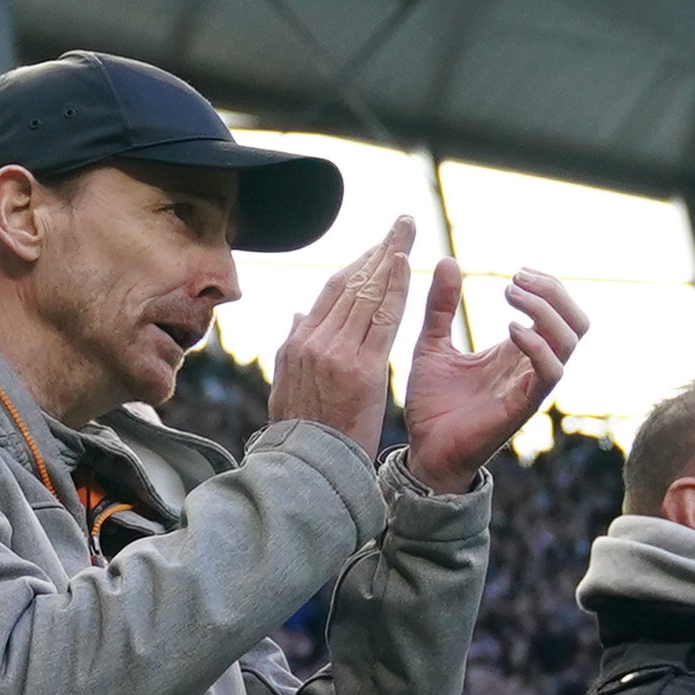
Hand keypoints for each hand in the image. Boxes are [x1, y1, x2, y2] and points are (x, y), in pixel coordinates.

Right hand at [262, 223, 417, 455]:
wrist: (307, 471)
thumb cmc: (304, 436)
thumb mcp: (288, 388)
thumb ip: (294, 347)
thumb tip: (299, 314)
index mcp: (297, 345)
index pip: (331, 294)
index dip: (358, 266)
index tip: (379, 247)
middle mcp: (313, 341)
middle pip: (350, 284)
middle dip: (378, 250)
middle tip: (400, 224)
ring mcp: (335, 352)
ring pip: (366, 294)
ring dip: (389, 258)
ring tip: (406, 232)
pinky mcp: (360, 368)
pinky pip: (381, 317)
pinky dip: (393, 286)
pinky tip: (405, 262)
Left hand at [394, 262, 584, 493]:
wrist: (424, 451)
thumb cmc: (433, 404)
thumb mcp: (431, 343)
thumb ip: (441, 305)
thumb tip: (448, 260)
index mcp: (517, 351)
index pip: (558, 312)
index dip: (547, 286)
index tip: (515, 272)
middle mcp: (531, 366)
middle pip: (576, 322)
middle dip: (553, 292)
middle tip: (515, 279)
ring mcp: (531, 387)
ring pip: (570, 342)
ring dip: (546, 310)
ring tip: (510, 295)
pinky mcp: (523, 406)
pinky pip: (550, 373)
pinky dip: (537, 345)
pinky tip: (510, 330)